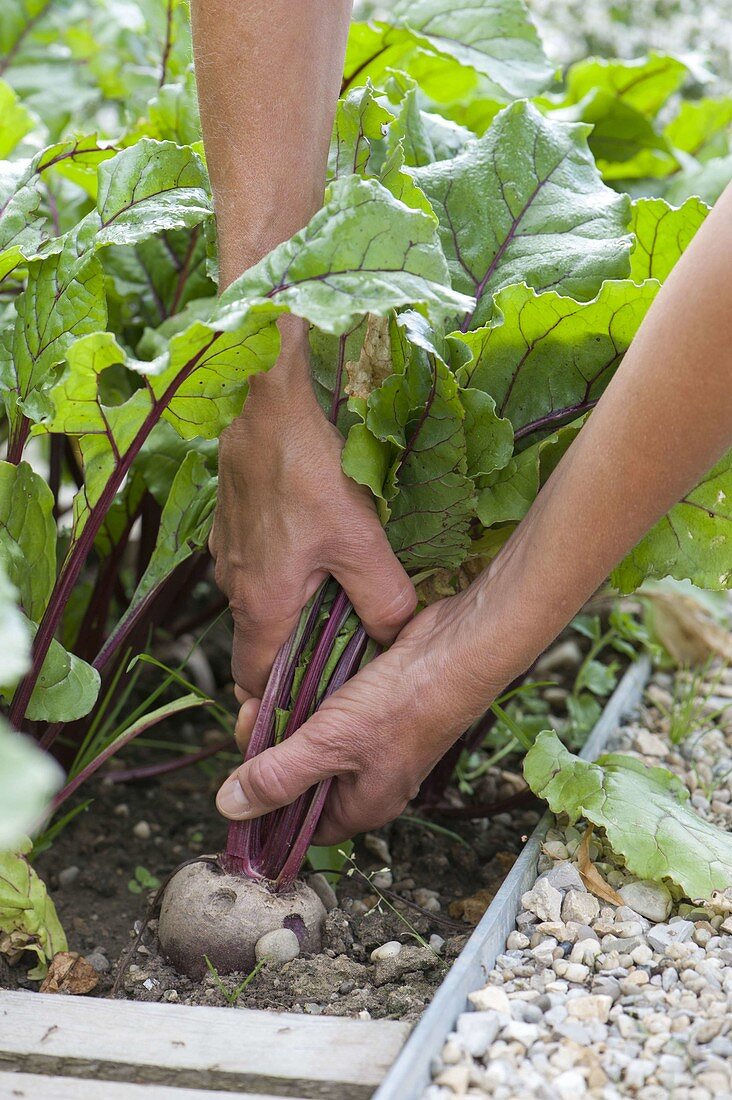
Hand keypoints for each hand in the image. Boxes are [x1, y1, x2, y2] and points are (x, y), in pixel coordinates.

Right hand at [210, 320, 416, 702]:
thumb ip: (383, 598)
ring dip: (288, 612)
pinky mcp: (233, 524)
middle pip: (256, 643)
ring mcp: (229, 553)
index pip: (252, 679)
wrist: (268, 406)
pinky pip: (255, 568)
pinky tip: (315, 553)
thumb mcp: (361, 540)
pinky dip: (281, 575)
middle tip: (333, 656)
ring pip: (257, 603)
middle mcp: (234, 586)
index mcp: (261, 605)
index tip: (304, 707)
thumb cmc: (311, 473)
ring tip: (333, 603)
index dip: (274, 701)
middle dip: (288, 657)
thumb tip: (396, 636)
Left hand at [215, 583, 524, 841]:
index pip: (296, 824)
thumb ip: (278, 777)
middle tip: (251, 711)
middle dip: (268, 746)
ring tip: (264, 689)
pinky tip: (291, 673)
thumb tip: (228, 808)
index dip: (263, 802)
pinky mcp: (374, 705)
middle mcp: (367, 779)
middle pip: (300, 776)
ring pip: (311, 737)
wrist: (456, 649)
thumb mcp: (329, 745)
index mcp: (361, 806)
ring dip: (284, 715)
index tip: (238, 764)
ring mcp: (373, 741)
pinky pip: (329, 708)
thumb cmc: (403, 705)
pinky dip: (307, 693)